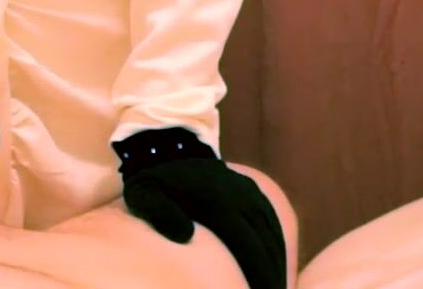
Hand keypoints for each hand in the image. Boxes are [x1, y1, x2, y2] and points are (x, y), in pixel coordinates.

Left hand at [115, 128, 286, 288]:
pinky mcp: (250, 188)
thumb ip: (160, 214)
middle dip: (269, 270)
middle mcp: (239, 194)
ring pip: (271, 229)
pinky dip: (276, 240)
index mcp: (217, 201)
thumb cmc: (155, 182)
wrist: (169, 148)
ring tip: (276, 282)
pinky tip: (277, 259)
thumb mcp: (145, 195)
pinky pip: (271, 217)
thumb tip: (185, 236)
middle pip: (263, 240)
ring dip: (277, 257)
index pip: (245, 243)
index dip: (255, 270)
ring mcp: (247, 190)